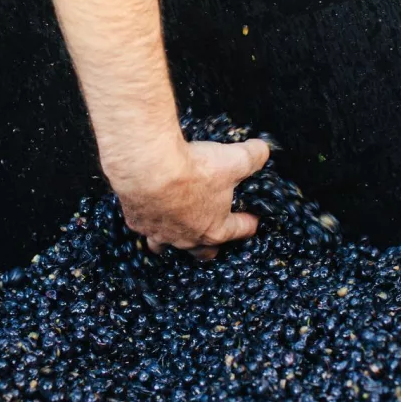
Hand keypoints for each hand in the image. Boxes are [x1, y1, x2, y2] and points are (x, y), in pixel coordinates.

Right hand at [104, 138, 269, 259]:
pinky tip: (148, 213)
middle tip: (216, 238)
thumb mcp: (234, 160)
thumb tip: (263, 150)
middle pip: (203, 251)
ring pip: (167, 246)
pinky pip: (144, 229)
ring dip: (174, 240)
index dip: (250, 223)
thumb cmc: (194, 169)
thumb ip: (253, 156)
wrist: (148, 168)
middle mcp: (187, 238)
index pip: (239, 230)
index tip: (254, 219)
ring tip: (176, 233)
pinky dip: (148, 222)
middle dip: (211, 245)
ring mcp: (160, 233)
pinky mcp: (137, 222)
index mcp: (215, 229)